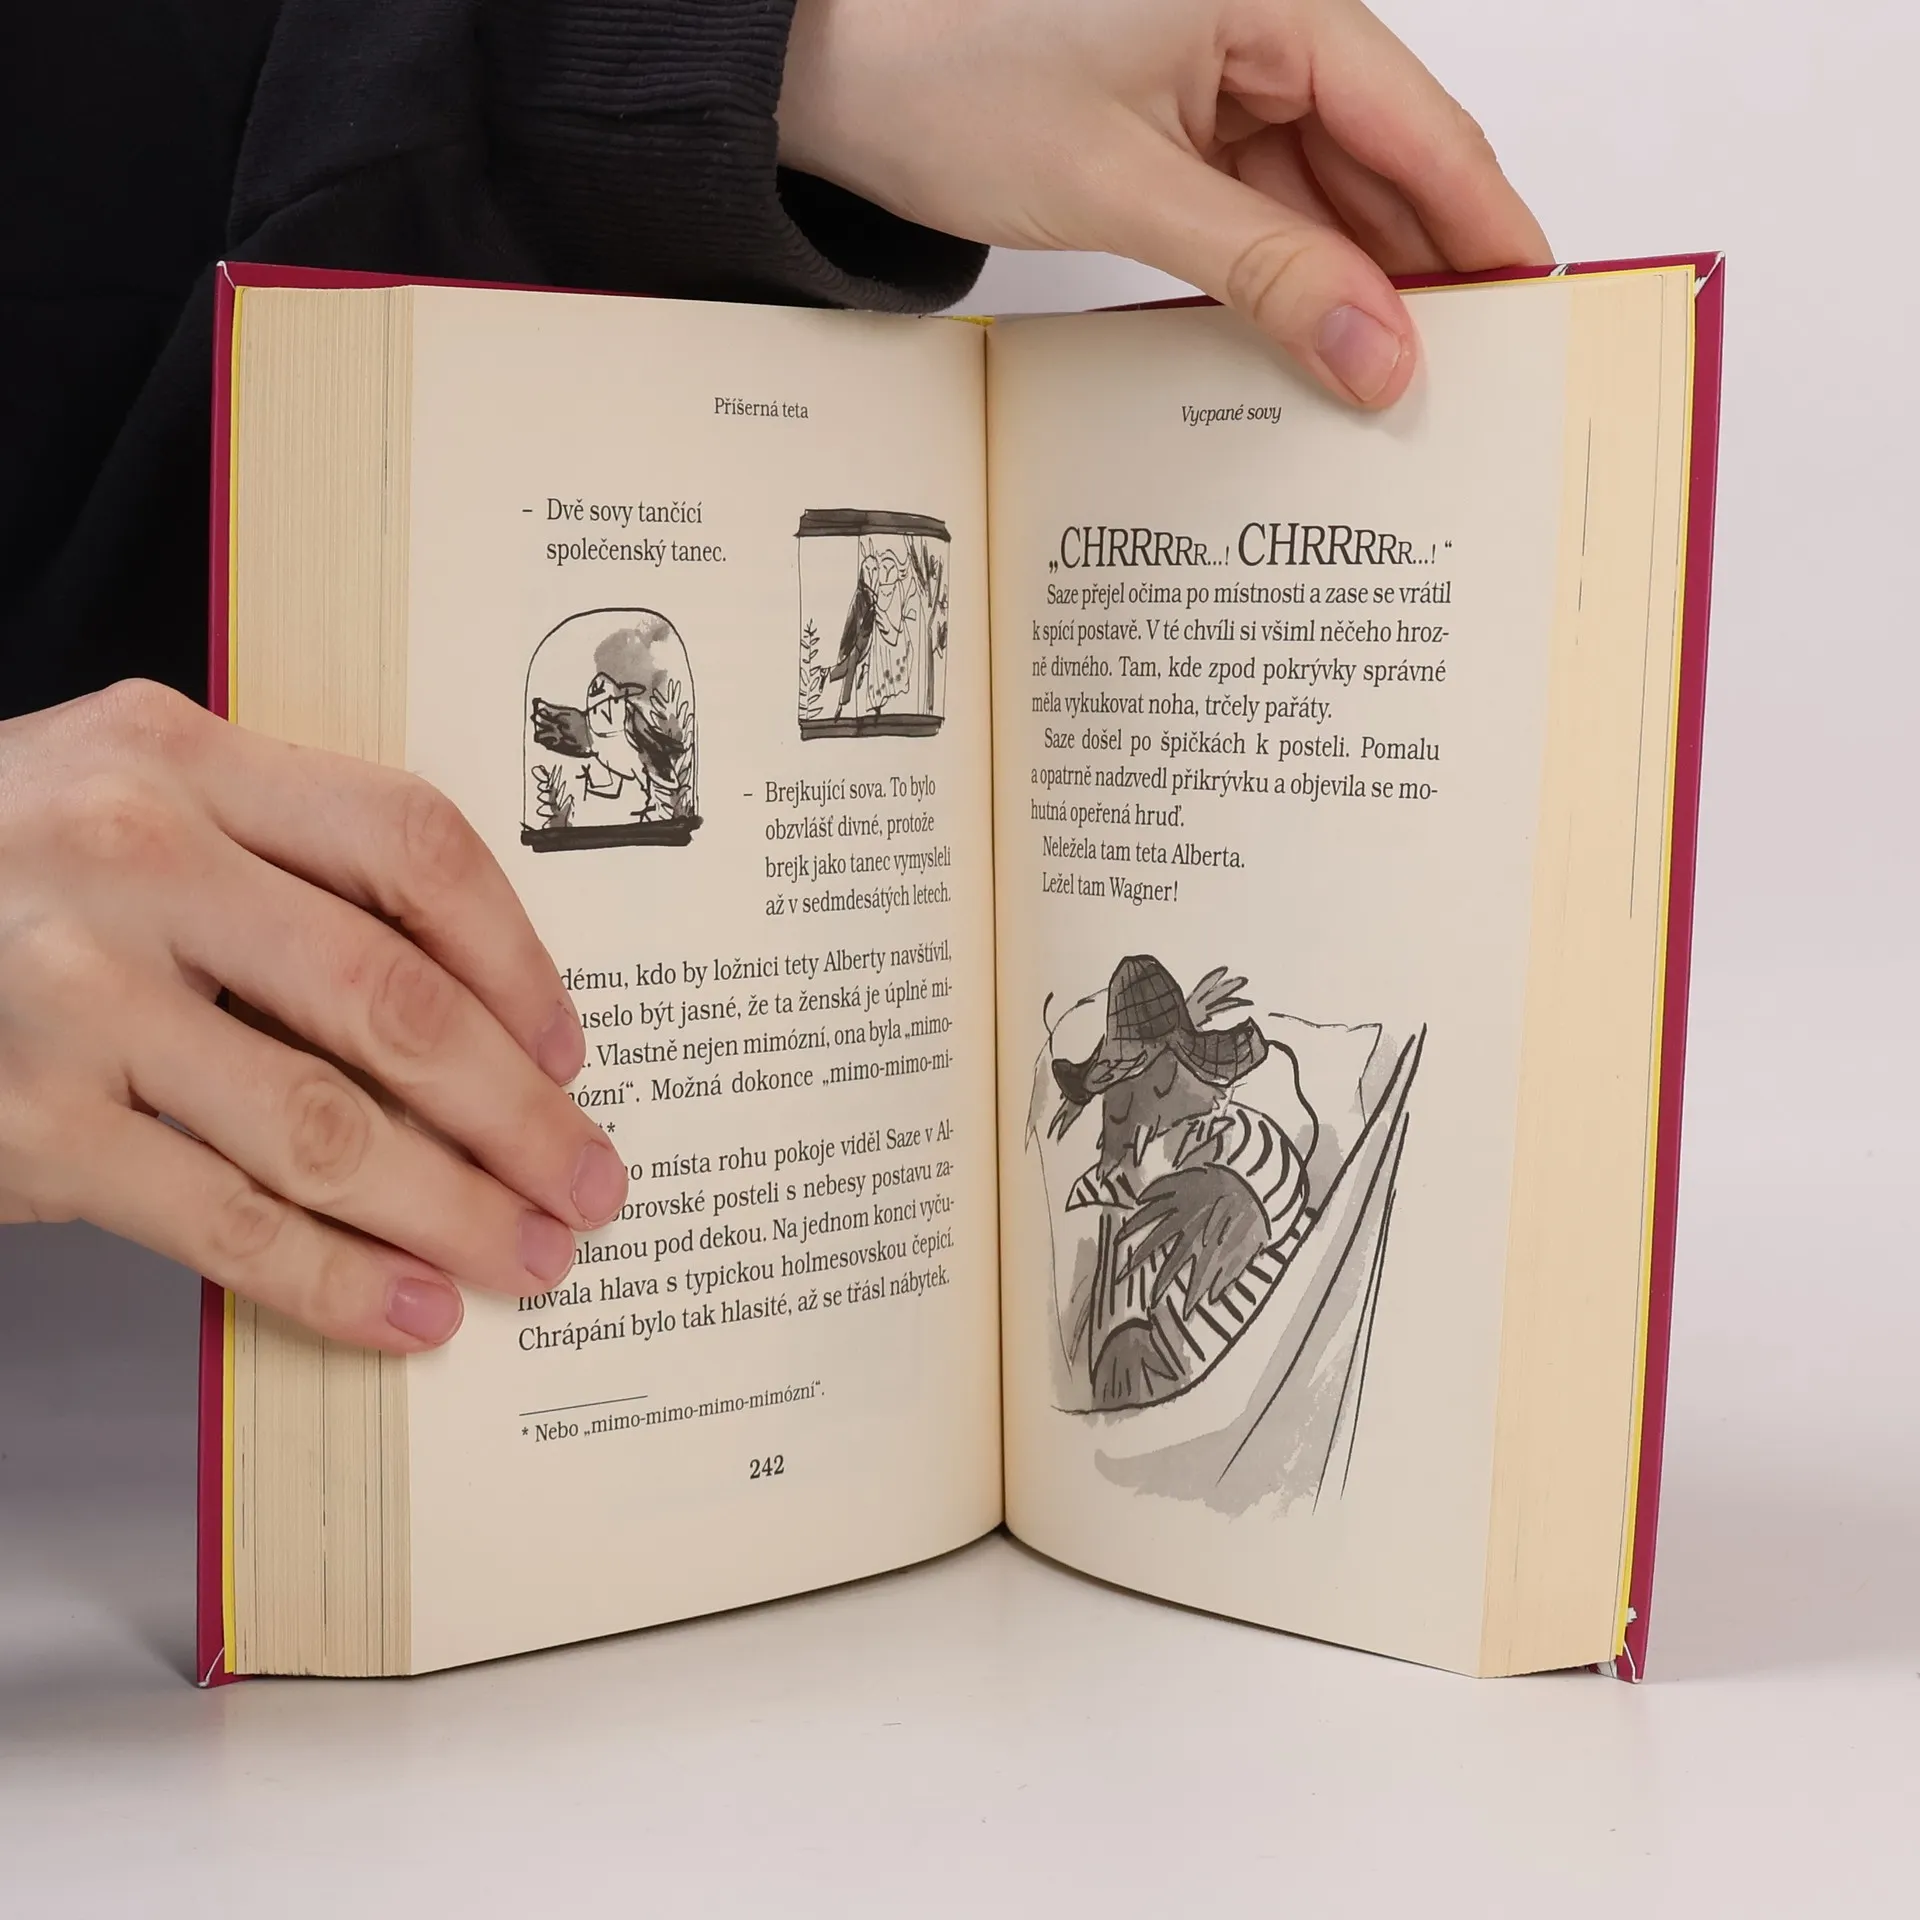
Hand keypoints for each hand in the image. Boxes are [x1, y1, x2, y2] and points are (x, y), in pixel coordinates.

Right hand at [0, 683, 626, 1351]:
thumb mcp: (127, 801)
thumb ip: (276, 860)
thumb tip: (472, 1012)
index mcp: (180, 756)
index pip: (410, 843)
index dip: (517, 956)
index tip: (570, 1046)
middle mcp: (132, 858)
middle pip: (390, 999)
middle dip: (516, 1112)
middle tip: (590, 1182)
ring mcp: (72, 996)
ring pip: (325, 1125)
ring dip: (451, 1210)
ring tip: (527, 1259)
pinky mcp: (27, 1124)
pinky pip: (225, 1219)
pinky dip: (334, 1278)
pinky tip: (407, 1311)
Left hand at [780, 0, 1548, 406]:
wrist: (832, 80)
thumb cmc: (951, 81)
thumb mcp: (1126, 187)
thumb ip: (1265, 271)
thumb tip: (1376, 351)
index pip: (1422, 122)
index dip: (1484, 223)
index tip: (1533, 313)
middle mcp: (1263, 29)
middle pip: (1385, 160)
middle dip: (1423, 269)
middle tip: (1468, 380)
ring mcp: (1221, 81)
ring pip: (1326, 192)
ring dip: (1354, 284)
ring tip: (1393, 383)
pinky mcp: (1179, 129)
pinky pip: (1264, 205)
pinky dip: (1288, 274)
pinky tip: (1311, 343)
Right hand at [1117, 1162, 1270, 1308]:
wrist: (1259, 1181)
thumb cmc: (1258, 1216)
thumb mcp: (1250, 1249)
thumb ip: (1229, 1275)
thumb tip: (1213, 1298)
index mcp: (1209, 1244)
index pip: (1193, 1281)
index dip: (1186, 1299)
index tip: (1176, 1313)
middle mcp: (1188, 1228)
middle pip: (1158, 1249)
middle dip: (1138, 1266)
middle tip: (1120, 1278)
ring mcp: (1183, 1203)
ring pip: (1151, 1218)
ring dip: (1132, 1230)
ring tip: (1117, 1241)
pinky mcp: (1184, 1181)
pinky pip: (1161, 1188)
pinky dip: (1148, 1194)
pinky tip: (1138, 1200)